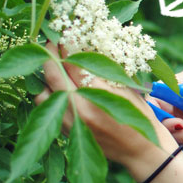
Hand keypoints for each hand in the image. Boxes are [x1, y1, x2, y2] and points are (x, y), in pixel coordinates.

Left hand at [35, 42, 173, 171]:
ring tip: (52, 67)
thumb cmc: (139, 115)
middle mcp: (79, 107)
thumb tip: (84, 46)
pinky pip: (47, 109)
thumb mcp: (126, 87)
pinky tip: (56, 87)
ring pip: (42, 92)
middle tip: (51, 43)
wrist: (141, 150)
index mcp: (98, 93)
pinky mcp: (65, 132)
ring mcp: (69, 121)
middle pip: (52, 74)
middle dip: (49, 55)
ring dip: (44, 78)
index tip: (63, 32)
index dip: (66, 45)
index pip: (73, 62)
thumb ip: (104, 68)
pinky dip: (48, 94)